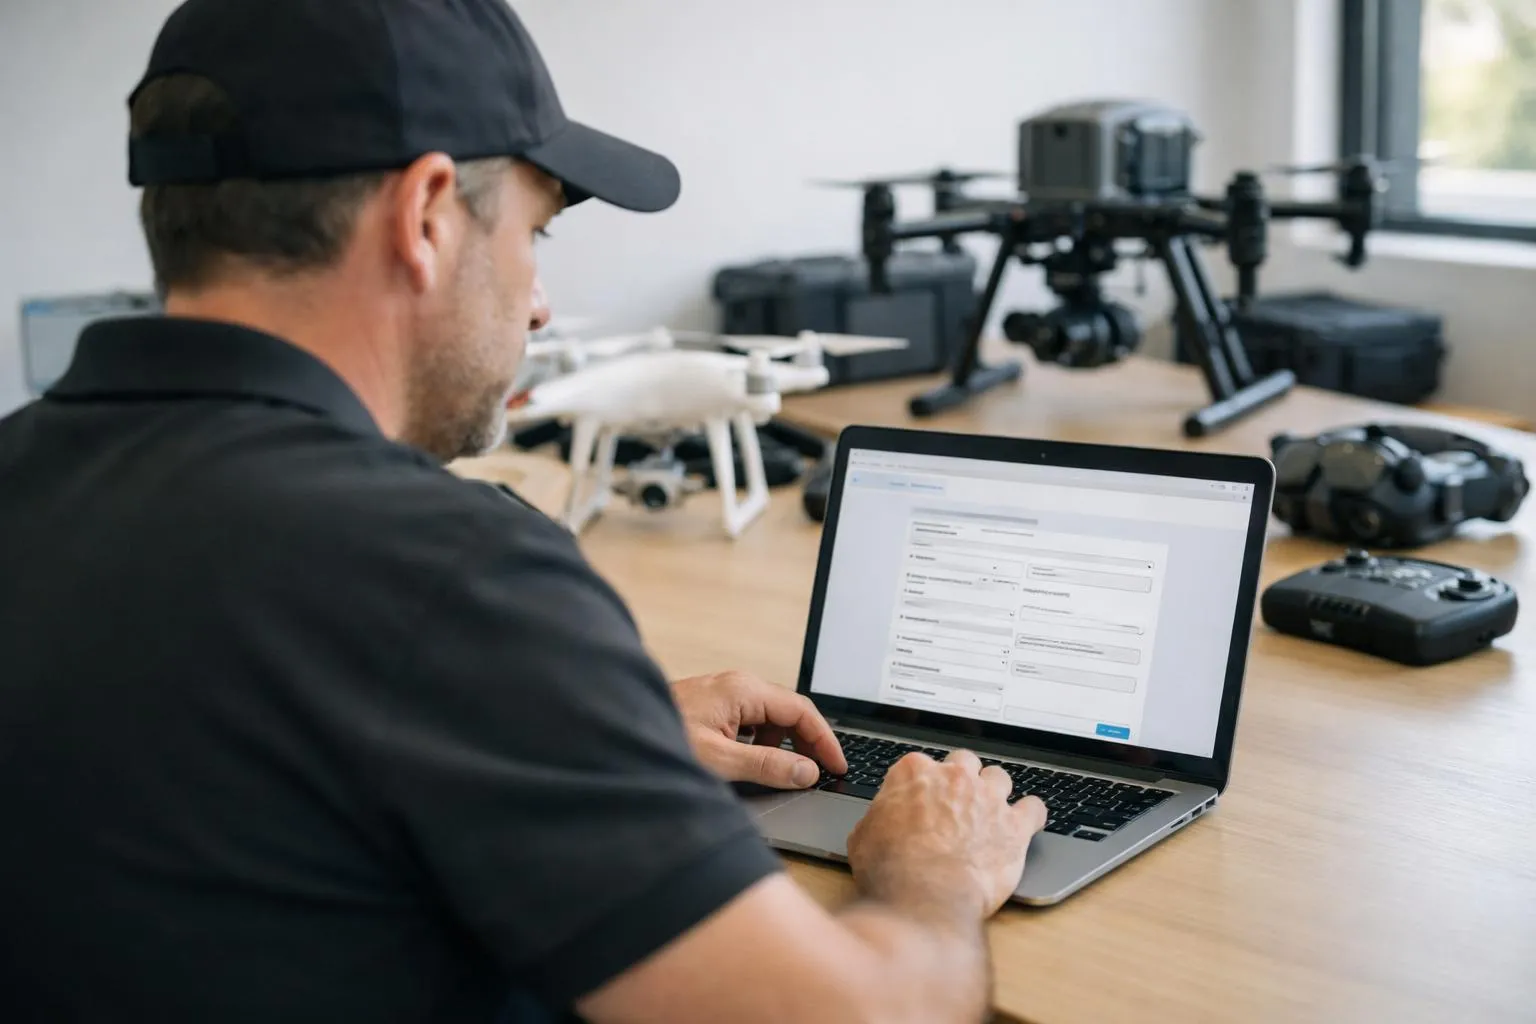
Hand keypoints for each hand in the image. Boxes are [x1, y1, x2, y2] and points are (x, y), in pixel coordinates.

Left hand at [672, 671, 846, 788]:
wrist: (616, 732)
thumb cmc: (660, 741)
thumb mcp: (719, 761)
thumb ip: (766, 766)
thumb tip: (807, 771)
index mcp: (744, 691)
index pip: (802, 711)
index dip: (825, 740)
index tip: (837, 765)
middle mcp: (737, 685)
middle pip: (789, 712)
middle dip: (808, 743)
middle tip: (821, 774)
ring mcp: (725, 693)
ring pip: (770, 717)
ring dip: (784, 744)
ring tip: (788, 773)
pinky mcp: (714, 705)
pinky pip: (751, 721)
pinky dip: (762, 742)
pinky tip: (755, 763)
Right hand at [847, 750, 1046, 920]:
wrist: (924, 896)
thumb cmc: (890, 869)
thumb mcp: (863, 837)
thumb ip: (878, 819)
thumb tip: (879, 824)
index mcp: (914, 772)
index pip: (921, 765)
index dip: (922, 786)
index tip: (922, 802)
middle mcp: (954, 777)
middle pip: (964, 763)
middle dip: (961, 780)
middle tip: (957, 805)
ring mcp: (988, 798)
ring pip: (999, 778)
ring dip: (995, 793)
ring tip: (990, 814)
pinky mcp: (1015, 825)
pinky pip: (1034, 807)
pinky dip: (1031, 815)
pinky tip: (1026, 824)